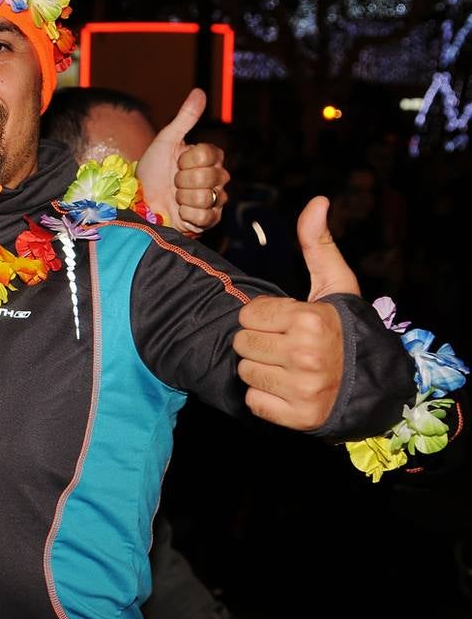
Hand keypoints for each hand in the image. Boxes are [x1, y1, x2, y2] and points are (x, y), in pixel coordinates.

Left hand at [136, 90, 229, 234]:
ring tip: (175, 197)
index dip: (186, 160)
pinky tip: (179, 211)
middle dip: (182, 180)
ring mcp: (214, 199)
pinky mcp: (209, 220)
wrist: (139, 201)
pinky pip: (205, 217)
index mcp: (210, 157)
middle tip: (173, 181)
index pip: (208, 155)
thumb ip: (185, 118)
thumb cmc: (152, 170)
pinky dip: (186, 215)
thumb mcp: (165, 141)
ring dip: (182, 199)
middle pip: (209, 177)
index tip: (175, 162)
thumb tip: (199, 91)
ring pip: (206, 197)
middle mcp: (217, 177)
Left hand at [233, 197, 360, 429]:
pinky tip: (287, 388)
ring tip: (287, 366)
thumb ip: (317, 244)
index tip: (287, 322)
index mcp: (310, 320)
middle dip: (259, 342)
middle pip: (241, 343)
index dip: (264, 317)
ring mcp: (303, 389)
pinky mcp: (298, 417)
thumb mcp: (336, 284)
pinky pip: (254, 401)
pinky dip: (265, 397)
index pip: (248, 315)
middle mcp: (306, 356)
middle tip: (285, 345)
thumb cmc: (346, 328)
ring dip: (260, 369)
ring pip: (245, 371)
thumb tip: (317, 201)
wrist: (375, 383)